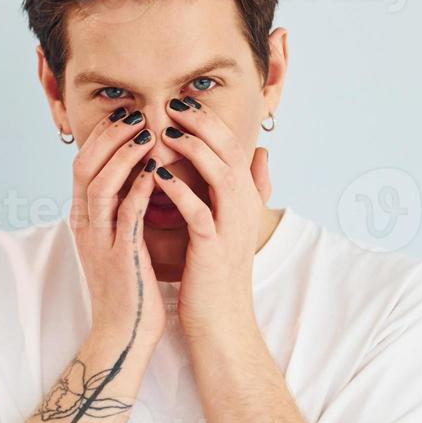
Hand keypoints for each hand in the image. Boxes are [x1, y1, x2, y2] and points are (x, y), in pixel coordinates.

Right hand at [69, 109, 166, 350]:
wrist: (125, 335)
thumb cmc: (130, 288)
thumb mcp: (120, 242)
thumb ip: (123, 210)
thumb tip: (139, 175)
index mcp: (85, 221)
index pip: (84, 166)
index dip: (103, 137)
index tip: (127, 115)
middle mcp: (86, 227)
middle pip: (85, 167)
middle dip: (109, 136)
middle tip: (136, 113)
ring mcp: (99, 242)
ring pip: (100, 185)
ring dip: (123, 155)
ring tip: (148, 134)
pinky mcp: (119, 258)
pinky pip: (125, 215)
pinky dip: (137, 189)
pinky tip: (155, 172)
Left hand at [150, 98, 272, 340]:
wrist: (221, 320)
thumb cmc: (219, 272)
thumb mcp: (236, 224)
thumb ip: (250, 189)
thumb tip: (264, 155)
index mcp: (244, 197)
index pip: (231, 144)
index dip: (208, 120)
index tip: (180, 102)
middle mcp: (243, 205)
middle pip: (229, 149)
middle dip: (201, 122)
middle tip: (171, 103)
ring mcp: (231, 225)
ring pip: (219, 172)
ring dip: (192, 148)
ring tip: (164, 132)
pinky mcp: (214, 247)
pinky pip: (199, 211)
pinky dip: (180, 191)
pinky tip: (157, 175)